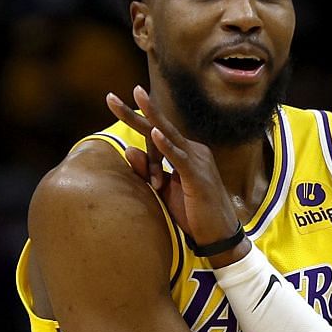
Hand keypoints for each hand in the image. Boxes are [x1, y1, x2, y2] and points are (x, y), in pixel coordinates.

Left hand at [104, 86, 242, 250]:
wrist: (219, 235)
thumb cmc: (193, 214)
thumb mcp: (164, 190)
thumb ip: (147, 171)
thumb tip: (128, 150)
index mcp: (185, 153)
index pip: (156, 132)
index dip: (135, 119)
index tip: (113, 102)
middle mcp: (192, 150)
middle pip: (159, 127)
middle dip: (136, 110)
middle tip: (111, 97)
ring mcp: (197, 161)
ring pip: (169, 135)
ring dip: (151, 118)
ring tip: (137, 99)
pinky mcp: (198, 177)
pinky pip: (180, 158)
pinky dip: (167, 146)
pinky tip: (155, 134)